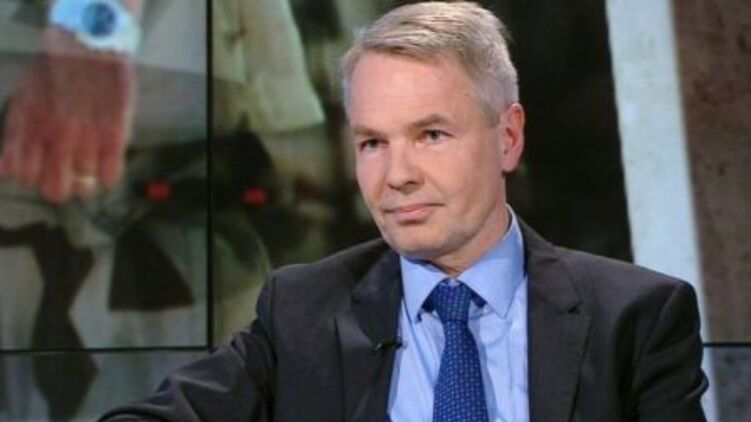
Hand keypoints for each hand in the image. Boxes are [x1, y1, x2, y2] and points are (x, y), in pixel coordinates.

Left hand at [0, 27, 134, 203]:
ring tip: (91, 163)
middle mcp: (55, 137)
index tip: (43, 168)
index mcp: (29, 127)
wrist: (88, 45)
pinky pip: (110, 175)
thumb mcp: (23, 99)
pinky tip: (107, 164)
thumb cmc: (54, 70)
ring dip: (87, 178)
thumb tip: (7, 173)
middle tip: (69, 176)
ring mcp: (86, 137)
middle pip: (55, 191)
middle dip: (60, 187)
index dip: (33, 176)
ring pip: (85, 186)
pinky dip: (108, 175)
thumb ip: (16, 137)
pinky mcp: (114, 135)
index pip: (23, 176)